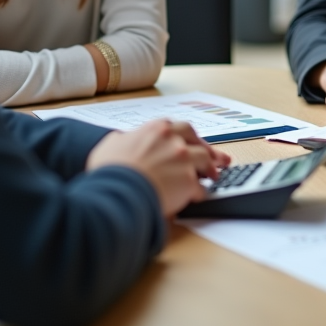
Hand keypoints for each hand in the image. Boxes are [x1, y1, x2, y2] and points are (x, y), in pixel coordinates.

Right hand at [86, 119, 230, 216]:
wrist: (117, 190)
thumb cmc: (110, 170)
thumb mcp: (111, 145)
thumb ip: (124, 140)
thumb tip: (123, 141)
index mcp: (157, 130)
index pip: (178, 129)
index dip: (185, 137)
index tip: (190, 142)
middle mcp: (174, 141)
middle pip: (196, 141)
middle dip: (207, 148)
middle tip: (216, 156)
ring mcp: (184, 159)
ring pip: (204, 160)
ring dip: (209, 168)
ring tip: (213, 176)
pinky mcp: (188, 181)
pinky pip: (199, 187)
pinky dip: (199, 192)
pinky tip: (197, 197)